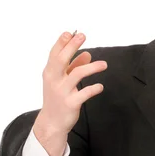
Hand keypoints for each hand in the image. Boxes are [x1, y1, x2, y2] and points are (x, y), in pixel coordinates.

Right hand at [33, 31, 106, 155]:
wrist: (51, 122)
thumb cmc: (57, 98)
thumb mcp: (62, 81)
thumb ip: (73, 67)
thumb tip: (87, 54)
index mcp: (50, 73)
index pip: (54, 54)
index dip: (62, 42)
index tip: (71, 32)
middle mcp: (54, 80)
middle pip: (62, 59)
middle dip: (72, 46)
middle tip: (83, 36)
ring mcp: (61, 92)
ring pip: (77, 74)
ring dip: (92, 67)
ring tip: (104, 65)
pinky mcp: (70, 103)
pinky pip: (85, 93)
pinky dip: (94, 88)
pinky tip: (100, 86)